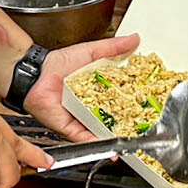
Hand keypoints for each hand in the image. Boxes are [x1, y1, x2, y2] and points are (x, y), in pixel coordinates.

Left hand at [23, 33, 139, 141]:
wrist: (37, 74)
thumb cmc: (59, 63)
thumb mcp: (91, 52)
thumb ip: (113, 48)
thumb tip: (134, 40)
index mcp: (100, 90)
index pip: (122, 98)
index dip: (135, 102)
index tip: (150, 106)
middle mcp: (93, 106)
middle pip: (115, 118)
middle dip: (129, 124)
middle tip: (144, 128)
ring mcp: (83, 119)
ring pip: (103, 132)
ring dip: (116, 137)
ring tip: (131, 141)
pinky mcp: (72, 129)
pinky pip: (86, 139)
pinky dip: (97, 143)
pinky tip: (109, 146)